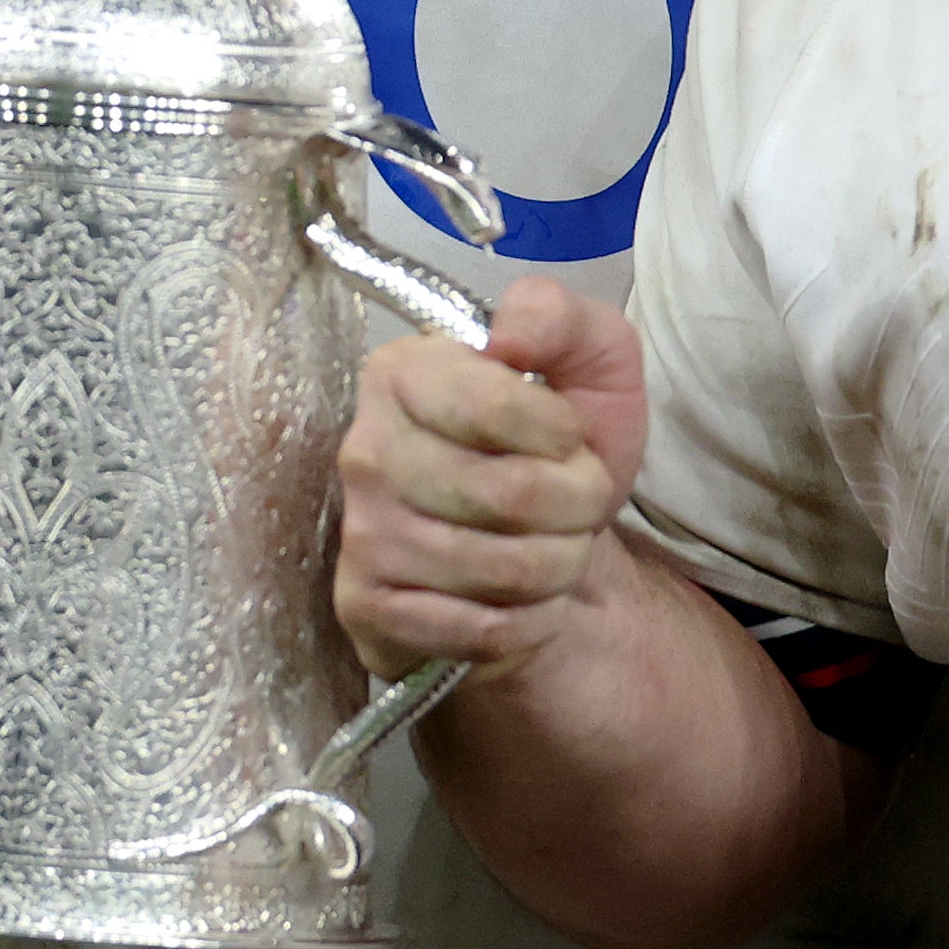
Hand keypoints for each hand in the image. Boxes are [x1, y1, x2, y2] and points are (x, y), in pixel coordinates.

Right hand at [332, 277, 645, 682]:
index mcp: (402, 371)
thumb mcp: (587, 360)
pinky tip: (523, 598)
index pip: (496, 406)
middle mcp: (366, 449)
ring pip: (504, 569)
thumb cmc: (557, 447)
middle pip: (510, 495)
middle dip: (577, 505)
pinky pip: (480, 630)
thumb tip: (508, 335)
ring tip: (554, 544)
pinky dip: (529, 621)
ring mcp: (361, 534)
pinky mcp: (366, 608)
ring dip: (560, 565)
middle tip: (577, 499)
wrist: (541, 545)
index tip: (567, 437)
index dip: (561, 435)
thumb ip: (557, 317)